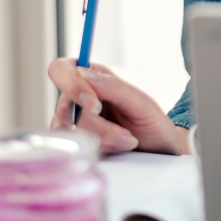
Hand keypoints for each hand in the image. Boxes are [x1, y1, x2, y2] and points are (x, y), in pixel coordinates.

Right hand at [48, 58, 189, 154]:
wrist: (158, 148)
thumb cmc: (151, 121)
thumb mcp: (140, 102)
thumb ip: (113, 87)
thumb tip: (84, 72)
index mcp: (92, 78)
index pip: (62, 70)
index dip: (72, 86)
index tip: (95, 105)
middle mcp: (77, 98)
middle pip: (65, 107)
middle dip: (98, 126)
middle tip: (124, 135)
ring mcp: (72, 121)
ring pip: (69, 130)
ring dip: (102, 139)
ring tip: (127, 141)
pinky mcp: (74, 142)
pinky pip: (74, 147)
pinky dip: (100, 150)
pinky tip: (117, 149)